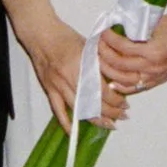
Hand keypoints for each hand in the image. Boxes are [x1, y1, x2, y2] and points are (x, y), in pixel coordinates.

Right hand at [23, 17, 127, 131]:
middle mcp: (69, 76)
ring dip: (95, 118)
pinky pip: (57, 110)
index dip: (116, 100)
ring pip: (78, 108)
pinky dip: (66, 123)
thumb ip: (100, 62)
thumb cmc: (64, 36)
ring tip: (109, 124)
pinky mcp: (48, 88)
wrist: (40, 33)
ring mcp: (57, 84)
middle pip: (93, 101)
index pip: (102, 89)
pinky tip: (74, 133)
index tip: (125, 103)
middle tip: (123, 116)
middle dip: (110, 112)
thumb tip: (117, 78)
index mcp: (81, 63)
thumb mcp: (88, 45)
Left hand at [98, 14, 166, 101]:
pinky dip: (121, 85)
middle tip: (97, 44)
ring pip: (123, 80)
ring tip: (101, 59)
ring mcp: (155, 77)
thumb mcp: (156, 23)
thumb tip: (115, 29)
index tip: (102, 31)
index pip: (122, 47)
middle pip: (119, 65)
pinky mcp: (157, 81)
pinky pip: (135, 88)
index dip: (109, 39)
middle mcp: (153, 67)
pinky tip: (111, 79)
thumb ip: (136, 29)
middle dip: (104, 54)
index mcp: (153, 51)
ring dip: (108, 70)